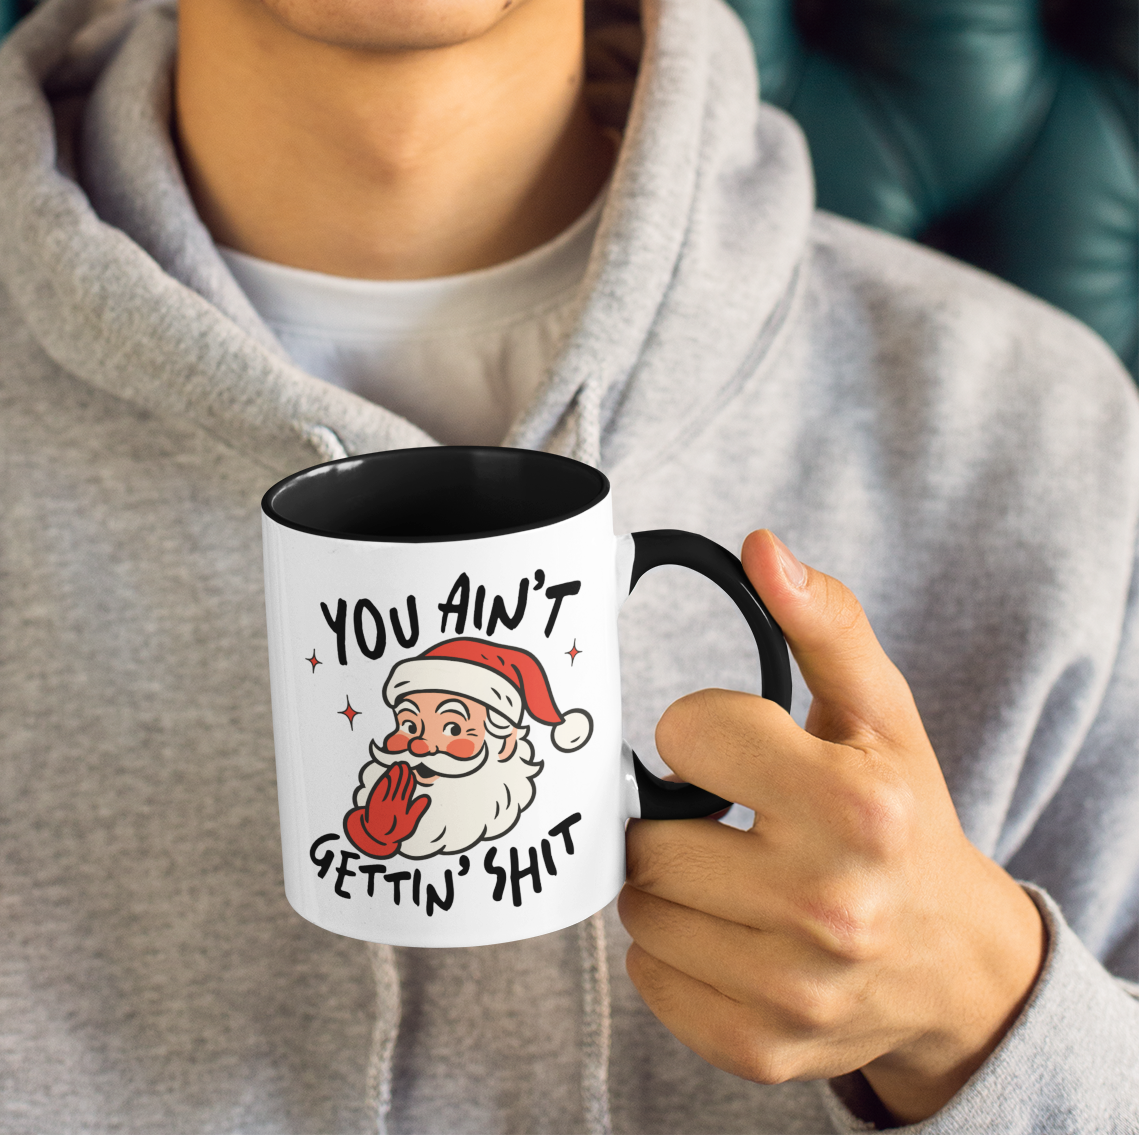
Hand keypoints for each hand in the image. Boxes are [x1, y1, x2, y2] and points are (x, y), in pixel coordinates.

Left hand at [345, 763, 430, 857]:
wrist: (376, 837)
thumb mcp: (408, 824)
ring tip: (397, 766)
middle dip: (402, 774)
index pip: (407, 791)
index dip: (409, 781)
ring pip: (389, 785)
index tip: (411, 773)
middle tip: (404, 764)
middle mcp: (392, 803)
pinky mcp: (374, 801)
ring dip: (393, 775)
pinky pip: (380, 789)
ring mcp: (383, 801)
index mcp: (402, 808)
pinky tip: (387, 775)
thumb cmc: (394, 830)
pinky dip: (384, 781)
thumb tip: (425, 798)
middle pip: (398, 785)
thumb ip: (416, 810)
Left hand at [618, 530, 1045, 1124]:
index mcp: (856, 806)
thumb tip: (761, 545)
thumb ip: (822, 622)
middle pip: (648, 836)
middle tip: (725, 819)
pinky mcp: (763, 1047)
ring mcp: (793, 988)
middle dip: (673, 816)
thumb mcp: (880, 712)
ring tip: (725, 874)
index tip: (738, 753)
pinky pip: (650, 981)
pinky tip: (725, 932)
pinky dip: (671, 952)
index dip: (703, 733)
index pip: (684, 733)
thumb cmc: (903, 818)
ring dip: (666, 884)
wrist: (952, 961)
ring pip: (639, 908)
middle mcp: (830, 904)